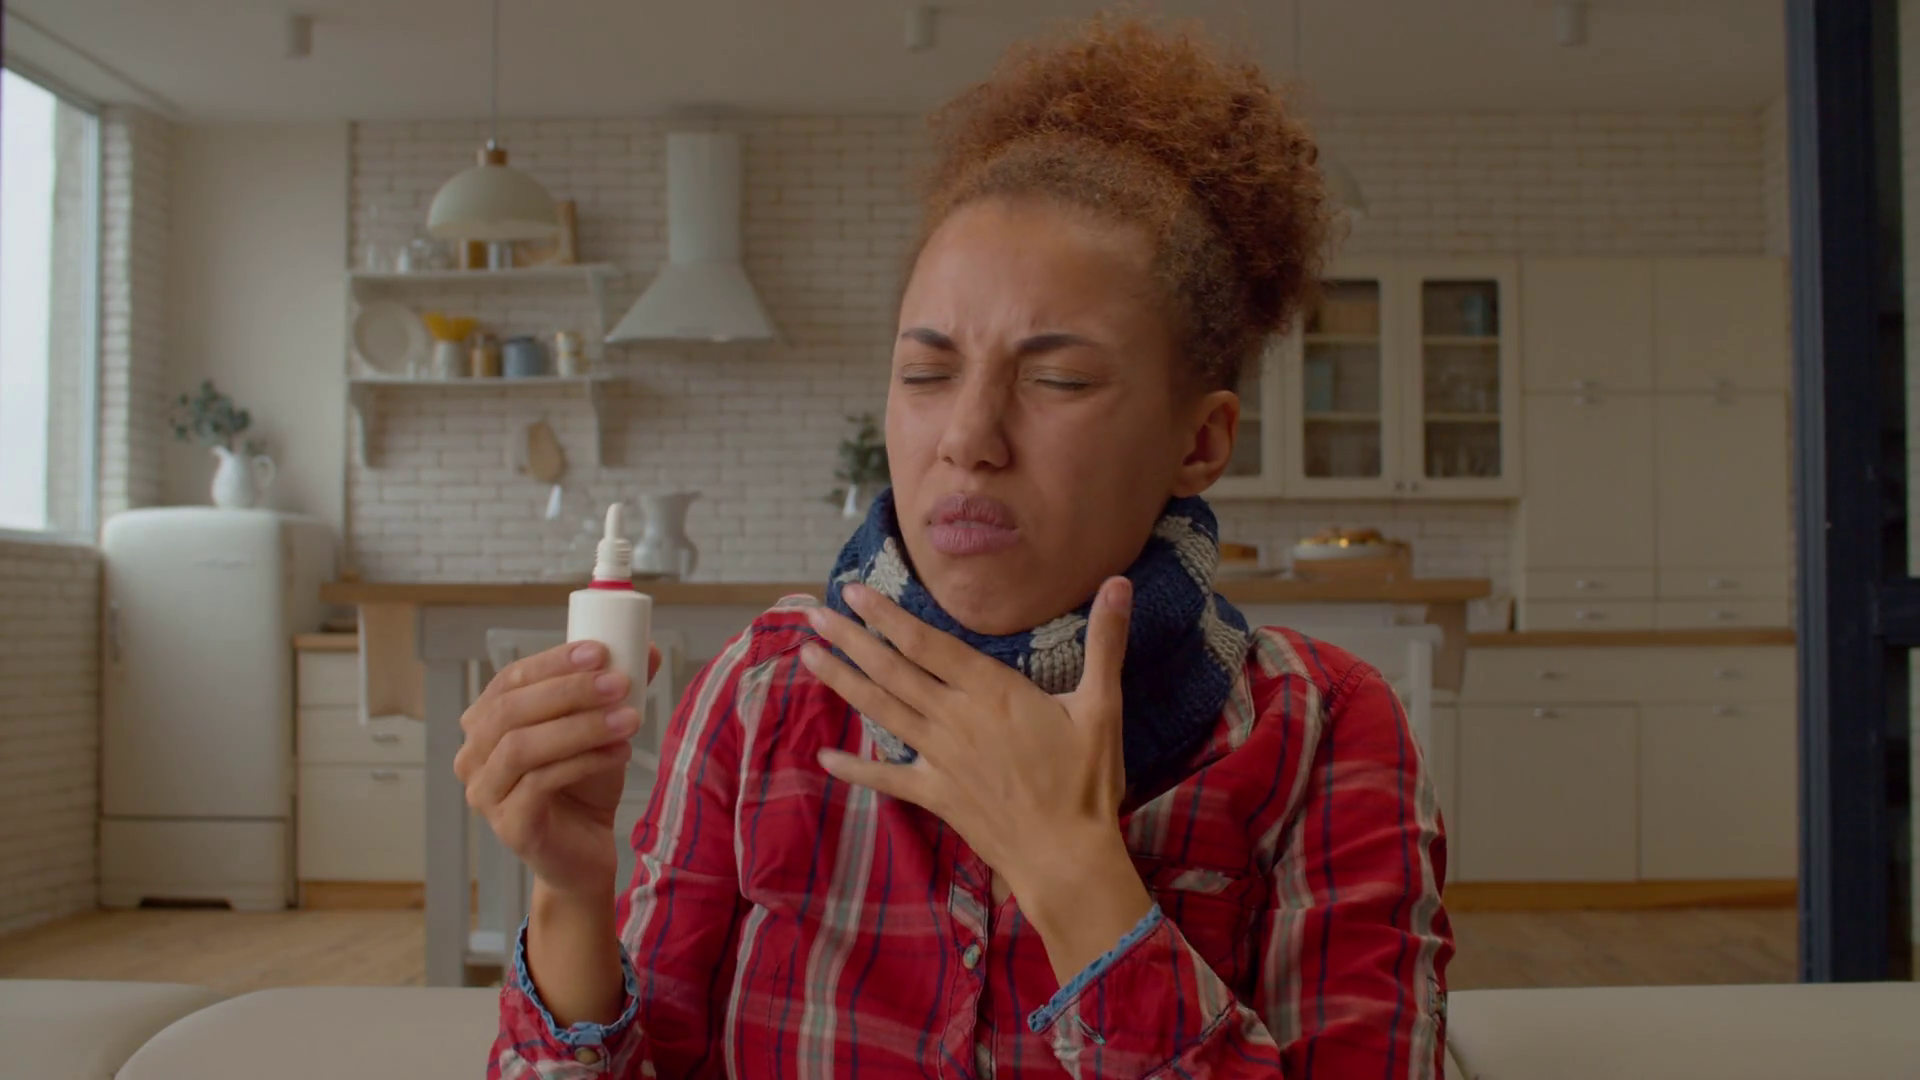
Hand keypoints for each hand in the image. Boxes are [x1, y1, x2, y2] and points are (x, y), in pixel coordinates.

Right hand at [454, 641, 659, 899]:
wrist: (587, 850)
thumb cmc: (585, 784)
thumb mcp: (599, 729)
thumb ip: (614, 690)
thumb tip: (646, 649)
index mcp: (485, 722)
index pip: (510, 680)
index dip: (552, 662)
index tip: (600, 651)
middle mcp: (472, 756)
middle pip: (510, 711)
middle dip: (569, 691)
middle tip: (619, 682)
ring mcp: (484, 793)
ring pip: (522, 747)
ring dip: (581, 727)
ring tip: (630, 719)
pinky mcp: (508, 825)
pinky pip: (539, 784)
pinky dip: (584, 761)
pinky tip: (620, 752)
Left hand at [800, 579, 1153, 980]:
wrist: (1067, 855)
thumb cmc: (1087, 781)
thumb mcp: (1102, 705)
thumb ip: (1105, 641)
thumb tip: (1119, 583)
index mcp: (991, 692)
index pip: (928, 644)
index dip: (888, 616)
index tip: (855, 591)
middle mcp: (955, 719)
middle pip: (892, 671)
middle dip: (851, 639)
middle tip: (813, 613)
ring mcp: (940, 758)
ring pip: (882, 711)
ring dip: (842, 682)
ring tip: (808, 655)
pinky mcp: (935, 795)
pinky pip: (887, 777)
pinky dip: (854, 768)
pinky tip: (823, 758)